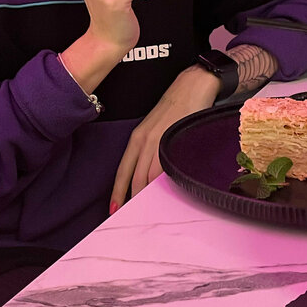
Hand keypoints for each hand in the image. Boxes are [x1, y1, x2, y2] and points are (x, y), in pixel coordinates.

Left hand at [110, 65, 219, 212]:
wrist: (192, 87)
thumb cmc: (175, 110)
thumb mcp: (156, 130)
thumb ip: (151, 152)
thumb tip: (151, 178)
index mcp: (137, 139)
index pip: (123, 172)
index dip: (118, 192)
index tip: (114, 210)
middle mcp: (144, 141)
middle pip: (134, 179)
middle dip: (132, 201)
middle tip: (132, 219)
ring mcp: (159, 142)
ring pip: (148, 177)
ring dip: (147, 197)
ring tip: (147, 214)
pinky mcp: (175, 141)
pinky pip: (166, 169)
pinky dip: (163, 185)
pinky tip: (165, 197)